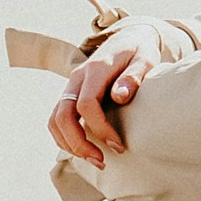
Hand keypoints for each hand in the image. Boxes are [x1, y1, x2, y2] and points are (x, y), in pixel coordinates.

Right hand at [50, 22, 182, 167]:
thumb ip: (134, 75)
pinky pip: (57, 120)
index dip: (100, 129)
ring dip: (69, 145)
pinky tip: (84, 150)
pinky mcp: (70, 95)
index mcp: (95, 69)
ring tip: (94, 160)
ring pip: (55, 120)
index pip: (87, 105)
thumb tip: (120, 96)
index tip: (118, 145)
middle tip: (101, 162)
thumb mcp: (145, 58)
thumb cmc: (139, 51)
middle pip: (63, 116)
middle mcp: (76, 78)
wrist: (128, 38)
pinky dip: (65, 138)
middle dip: (79, 144)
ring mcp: (70, 87)